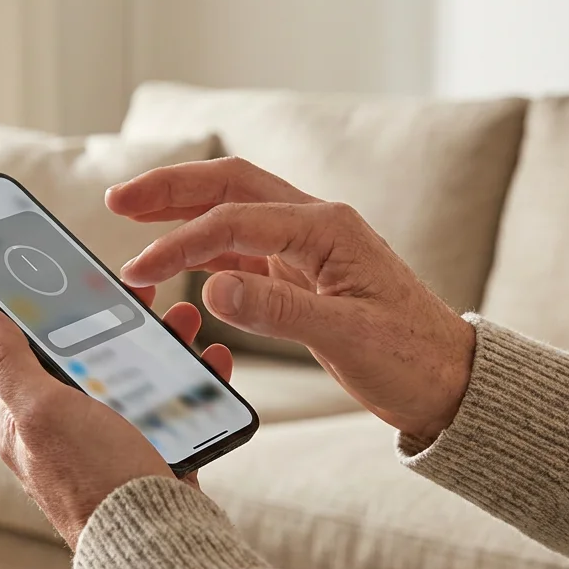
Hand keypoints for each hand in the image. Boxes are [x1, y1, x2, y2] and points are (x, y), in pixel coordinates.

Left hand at [0, 287, 232, 550]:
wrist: (157, 547)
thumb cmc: (95, 480)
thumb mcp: (42, 410)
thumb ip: (8, 362)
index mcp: (27, 423)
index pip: (35, 352)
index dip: (62, 313)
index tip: (90, 282)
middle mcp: (64, 437)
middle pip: (93, 362)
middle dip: (123, 326)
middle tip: (152, 298)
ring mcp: (110, 450)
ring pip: (137, 382)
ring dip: (163, 347)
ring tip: (187, 323)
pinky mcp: (151, 463)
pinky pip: (173, 412)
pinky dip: (192, 383)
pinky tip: (210, 364)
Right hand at [108, 157, 473, 442]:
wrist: (450, 382)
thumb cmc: (410, 358)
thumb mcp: (347, 337)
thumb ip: (277, 312)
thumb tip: (210, 291)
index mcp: (327, 230)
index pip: (236, 221)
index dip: (180, 243)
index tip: (139, 269)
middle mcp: (316, 227)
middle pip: (231, 186)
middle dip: (172, 189)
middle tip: (118, 200)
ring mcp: (309, 249)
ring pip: (234, 212)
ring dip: (184, 212)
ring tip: (134, 218)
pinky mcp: (304, 275)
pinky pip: (244, 248)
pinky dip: (205, 248)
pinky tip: (178, 260)